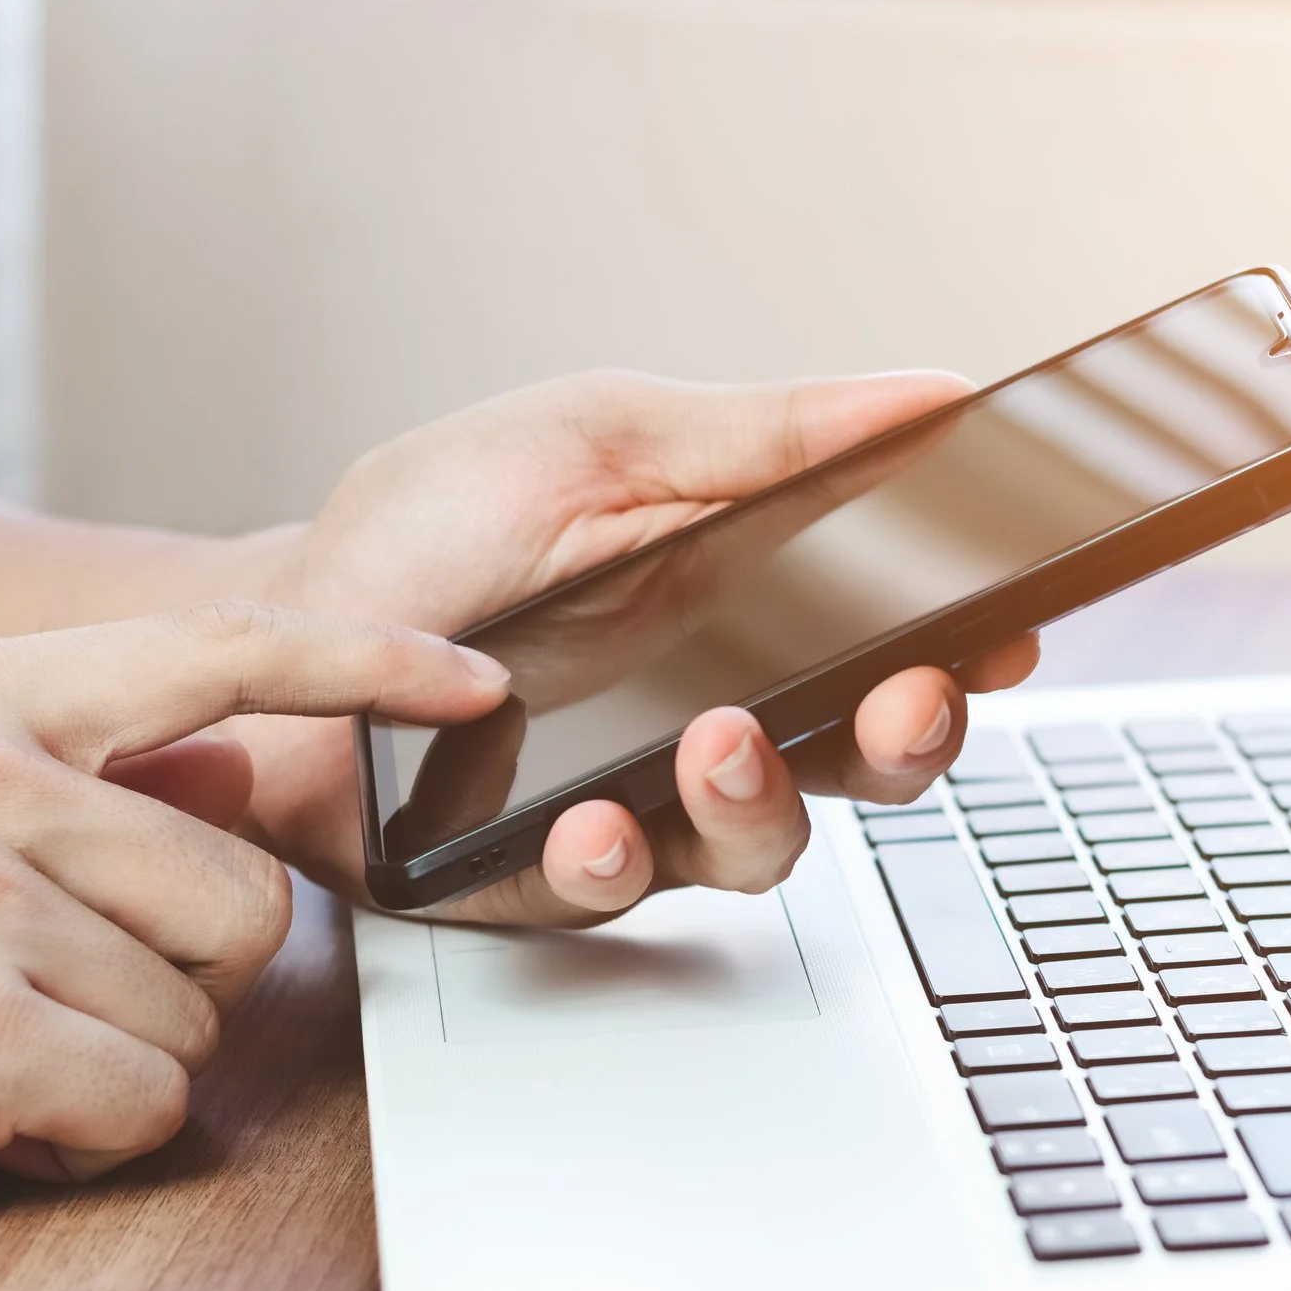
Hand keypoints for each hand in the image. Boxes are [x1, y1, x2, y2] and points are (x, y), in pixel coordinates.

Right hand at [0, 603, 509, 1250]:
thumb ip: (71, 767)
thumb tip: (248, 771)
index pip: (221, 650)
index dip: (368, 666)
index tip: (471, 684)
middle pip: (249, 899)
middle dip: (174, 984)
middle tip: (33, 1002)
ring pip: (204, 1016)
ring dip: (113, 1067)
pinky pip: (146, 1106)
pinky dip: (76, 1142)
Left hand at [231, 370, 1039, 923]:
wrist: (285, 622)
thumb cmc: (436, 527)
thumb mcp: (605, 439)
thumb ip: (766, 434)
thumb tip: (930, 392)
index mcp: (746, 615)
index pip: (891, 652)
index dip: (964, 657)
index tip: (1005, 634)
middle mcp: (708, 722)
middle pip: (858, 768)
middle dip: (903, 744)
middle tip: (903, 700)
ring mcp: (632, 805)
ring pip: (756, 850)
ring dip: (761, 806)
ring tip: (722, 745)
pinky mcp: (538, 876)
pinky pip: (611, 897)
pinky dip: (614, 866)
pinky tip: (594, 827)